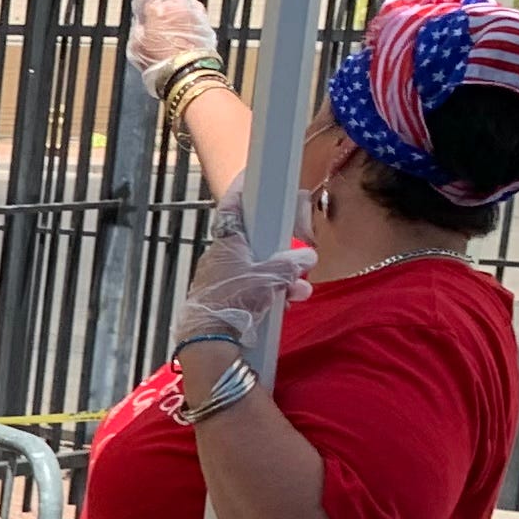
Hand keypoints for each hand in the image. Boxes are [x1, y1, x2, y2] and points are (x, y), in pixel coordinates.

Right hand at [128, 0, 216, 87]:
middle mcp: (177, 1)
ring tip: (159, 12)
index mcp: (157, 3)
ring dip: (168, 1)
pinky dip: (178, 19)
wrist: (189, 76)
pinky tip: (173, 32)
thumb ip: (140, 21)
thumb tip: (144, 11)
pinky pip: (186, 15)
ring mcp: (193, 10)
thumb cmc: (159, 64)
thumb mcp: (136, 43)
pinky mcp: (202, 22)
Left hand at [172, 203, 313, 362]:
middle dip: (282, 251)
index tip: (247, 176)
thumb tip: (308, 255)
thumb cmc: (233, 302)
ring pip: (259, 270)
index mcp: (227, 244)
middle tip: (301, 256)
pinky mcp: (224, 300)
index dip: (240, 192)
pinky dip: (272, 295)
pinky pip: (253, 291)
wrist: (210, 341)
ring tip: (299, 291)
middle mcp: (221, 259)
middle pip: (256, 243)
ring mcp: (221, 280)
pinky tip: (285, 305)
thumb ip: (290, 264)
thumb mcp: (269, 279)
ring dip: (283, 279)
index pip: (232, 210)